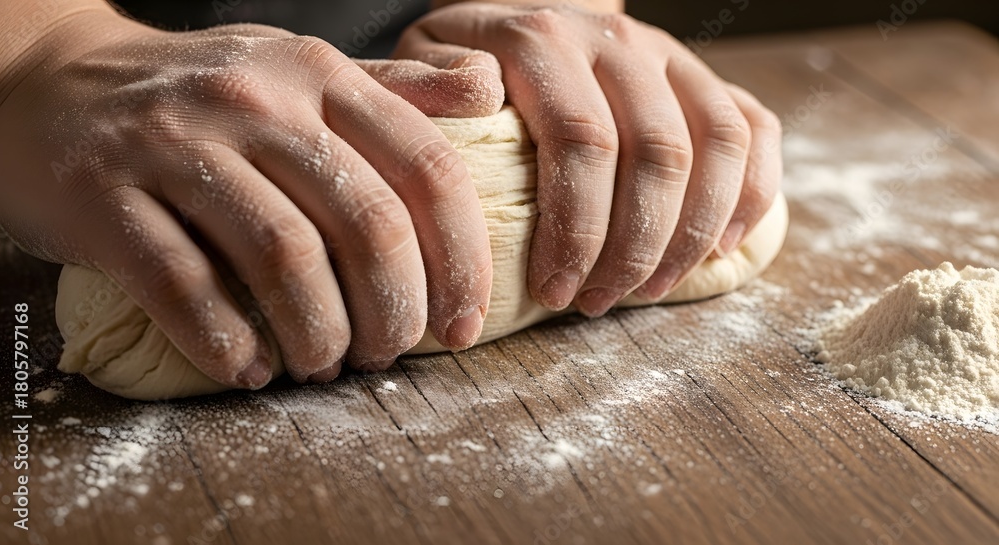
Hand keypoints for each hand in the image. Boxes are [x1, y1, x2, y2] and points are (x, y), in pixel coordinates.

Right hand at [0, 8, 502, 386]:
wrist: (49, 82)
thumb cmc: (203, 93)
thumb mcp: (304, 71)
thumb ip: (401, 86)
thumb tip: (492, 90)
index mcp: (320, 77)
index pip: (427, 168)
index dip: (463, 259)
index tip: (464, 324)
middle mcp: (256, 101)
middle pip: (367, 226)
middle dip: (395, 311)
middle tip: (391, 352)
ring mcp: (176, 144)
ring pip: (284, 261)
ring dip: (320, 335)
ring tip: (325, 363)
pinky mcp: (105, 195)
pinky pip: (184, 287)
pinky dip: (228, 343)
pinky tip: (250, 368)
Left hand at [395, 3, 782, 315]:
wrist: (515, 16)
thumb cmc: (462, 64)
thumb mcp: (422, 63)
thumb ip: (431, 86)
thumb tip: (476, 94)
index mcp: (545, 37)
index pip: (581, 140)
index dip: (576, 228)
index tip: (554, 290)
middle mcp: (617, 38)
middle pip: (657, 153)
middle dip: (633, 247)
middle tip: (597, 301)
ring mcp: (669, 54)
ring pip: (716, 145)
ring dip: (691, 233)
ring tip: (650, 290)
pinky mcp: (702, 76)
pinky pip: (754, 129)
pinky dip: (752, 193)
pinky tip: (718, 248)